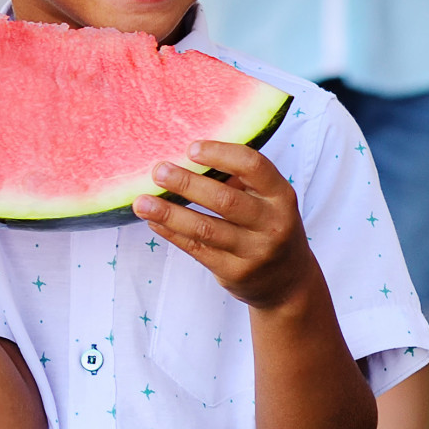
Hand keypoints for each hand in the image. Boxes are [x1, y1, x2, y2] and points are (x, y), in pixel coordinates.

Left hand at [134, 141, 316, 307]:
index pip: (253, 166)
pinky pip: (197, 249)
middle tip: (158, 170)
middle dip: (187, 183)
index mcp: (281, 195)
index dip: (221, 154)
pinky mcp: (235, 272)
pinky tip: (154, 222)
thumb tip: (185, 157)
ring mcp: (254, 251)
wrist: (287, 281)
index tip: (191, 148)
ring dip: (169, 213)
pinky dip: (172, 233)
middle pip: (225, 200)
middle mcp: (272, 224)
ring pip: (205, 228)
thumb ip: (238, 180)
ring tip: (141, 202)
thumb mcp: (268, 200)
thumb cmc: (268, 226)